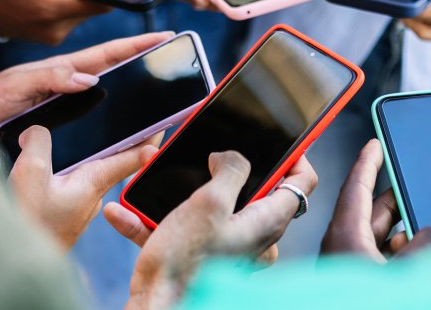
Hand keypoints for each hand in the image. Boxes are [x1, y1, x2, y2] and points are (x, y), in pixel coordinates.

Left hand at [0, 32, 173, 129]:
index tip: (163, 34)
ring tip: (163, 97)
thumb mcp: (17, 83)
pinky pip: (98, 119)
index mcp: (62, 70)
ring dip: (136, 94)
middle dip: (146, 64)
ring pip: (111, 95)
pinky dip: (117, 121)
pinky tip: (132, 132)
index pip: (107, 54)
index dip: (136, 44)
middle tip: (175, 62)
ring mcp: (68, 104)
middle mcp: (70, 85)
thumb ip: (50, 77)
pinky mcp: (64, 124)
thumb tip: (90, 79)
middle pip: (117, 72)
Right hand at [9, 126, 160, 248]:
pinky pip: (72, 188)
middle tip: (133, 125)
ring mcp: (79, 208)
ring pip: (89, 176)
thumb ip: (39, 143)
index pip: (129, 158)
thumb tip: (38, 129)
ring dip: (91, 159)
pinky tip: (56, 171)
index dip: (147, 142)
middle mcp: (92, 196)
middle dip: (120, 145)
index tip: (167, 129)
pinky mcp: (65, 216)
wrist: (16, 258)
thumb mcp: (31, 174)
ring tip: (91, 141)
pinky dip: (70, 175)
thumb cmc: (28, 222)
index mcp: (93, 183)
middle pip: (111, 164)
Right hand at [104, 152, 317, 307]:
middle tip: (206, 156)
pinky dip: (159, 220)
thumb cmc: (184, 264)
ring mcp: (234, 246)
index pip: (303, 180)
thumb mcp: (209, 202)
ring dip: (184, 194)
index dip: (295, 153)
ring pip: (218, 206)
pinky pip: (189, 228)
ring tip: (155, 183)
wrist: (158, 306)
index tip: (279, 137)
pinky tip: (127, 212)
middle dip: (227, 170)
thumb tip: (230, 157)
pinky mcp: (208, 255)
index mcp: (268, 221)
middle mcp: (257, 235)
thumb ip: (230, 169)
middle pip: (258, 188)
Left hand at [321, 140, 430, 261]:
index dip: (367, 162)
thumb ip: (427, 248)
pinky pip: (386, 262)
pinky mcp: (364, 286)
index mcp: (346, 236)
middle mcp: (347, 249)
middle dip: (400, 201)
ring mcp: (354, 268)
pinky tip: (426, 265)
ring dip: (408, 236)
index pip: (356, 187)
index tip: (374, 144)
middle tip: (418, 188)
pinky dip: (406, 257)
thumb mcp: (402, 273)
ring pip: (384, 240)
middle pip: (375, 212)